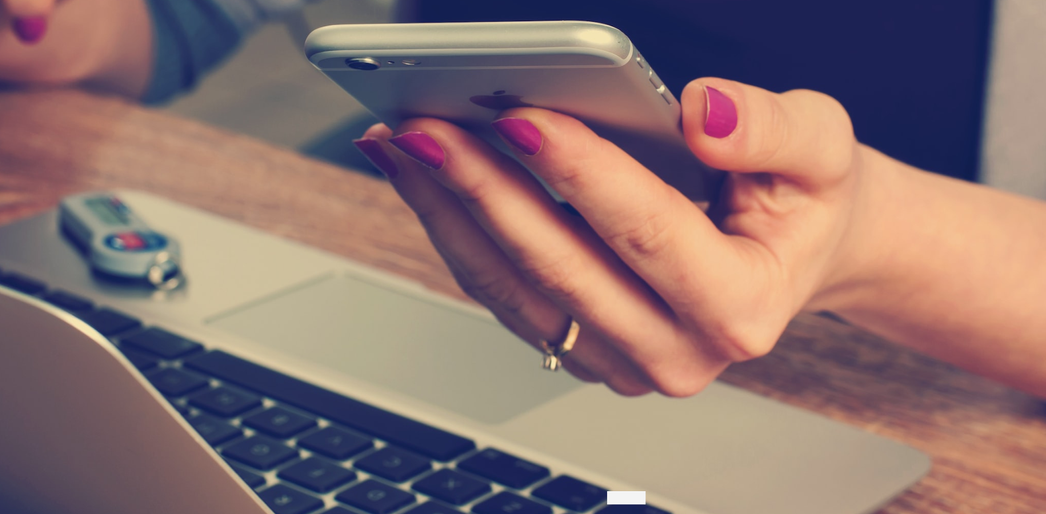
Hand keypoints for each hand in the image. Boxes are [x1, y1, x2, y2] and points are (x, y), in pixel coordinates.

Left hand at [353, 78, 877, 396]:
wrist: (794, 255)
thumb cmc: (803, 203)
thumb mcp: (822, 150)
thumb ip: (772, 129)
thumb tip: (702, 114)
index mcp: (742, 307)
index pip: (646, 233)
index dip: (579, 172)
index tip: (519, 117)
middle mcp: (677, 352)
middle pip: (559, 267)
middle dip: (483, 189)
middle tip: (426, 128)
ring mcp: (622, 361)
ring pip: (513, 289)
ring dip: (449, 213)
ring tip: (404, 146)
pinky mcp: (582, 349)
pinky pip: (504, 295)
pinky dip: (458, 232)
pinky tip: (426, 180)